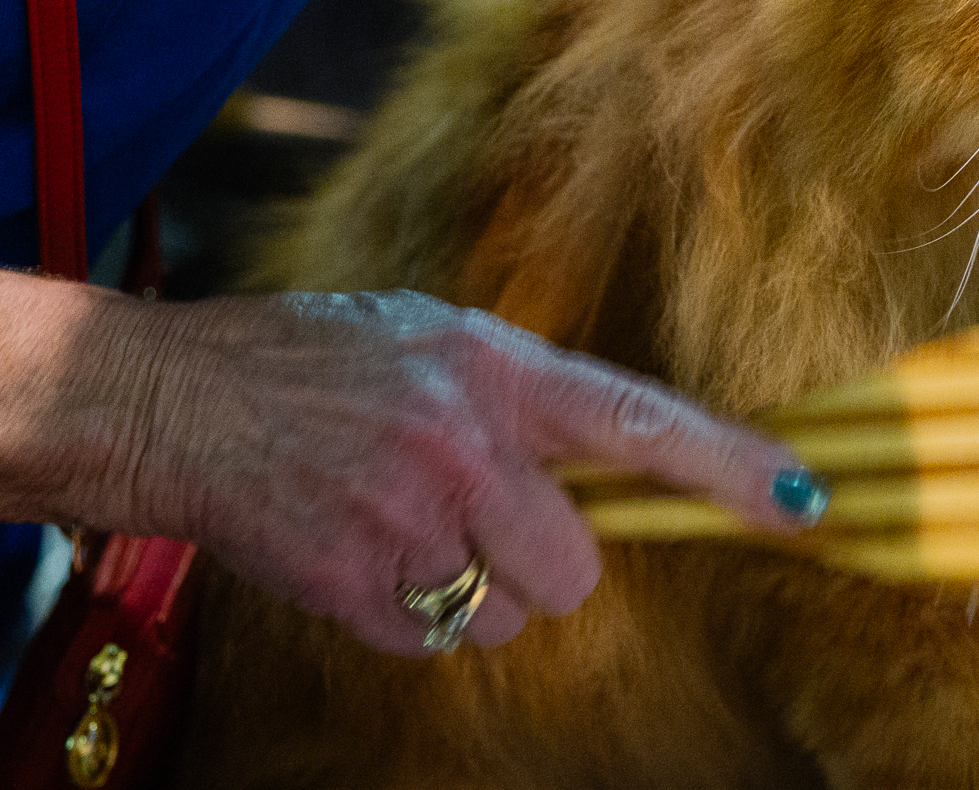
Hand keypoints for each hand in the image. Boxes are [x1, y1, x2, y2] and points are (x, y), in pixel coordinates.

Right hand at [93, 289, 819, 657]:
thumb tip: (610, 456)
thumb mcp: (426, 336)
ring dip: (472, 592)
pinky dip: (409, 614)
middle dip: (545, 563)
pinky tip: (362, 550)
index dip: (728, 467)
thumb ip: (518, 393)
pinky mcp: (357, 590)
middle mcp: (462, 445)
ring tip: (403, 524)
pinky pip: (434, 641)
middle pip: (577, 569)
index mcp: (490, 366)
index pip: (638, 420)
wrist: (174, 401)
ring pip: (507, 616)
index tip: (804, 501)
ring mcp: (407, 524)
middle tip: (482, 519)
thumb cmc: (308, 360)